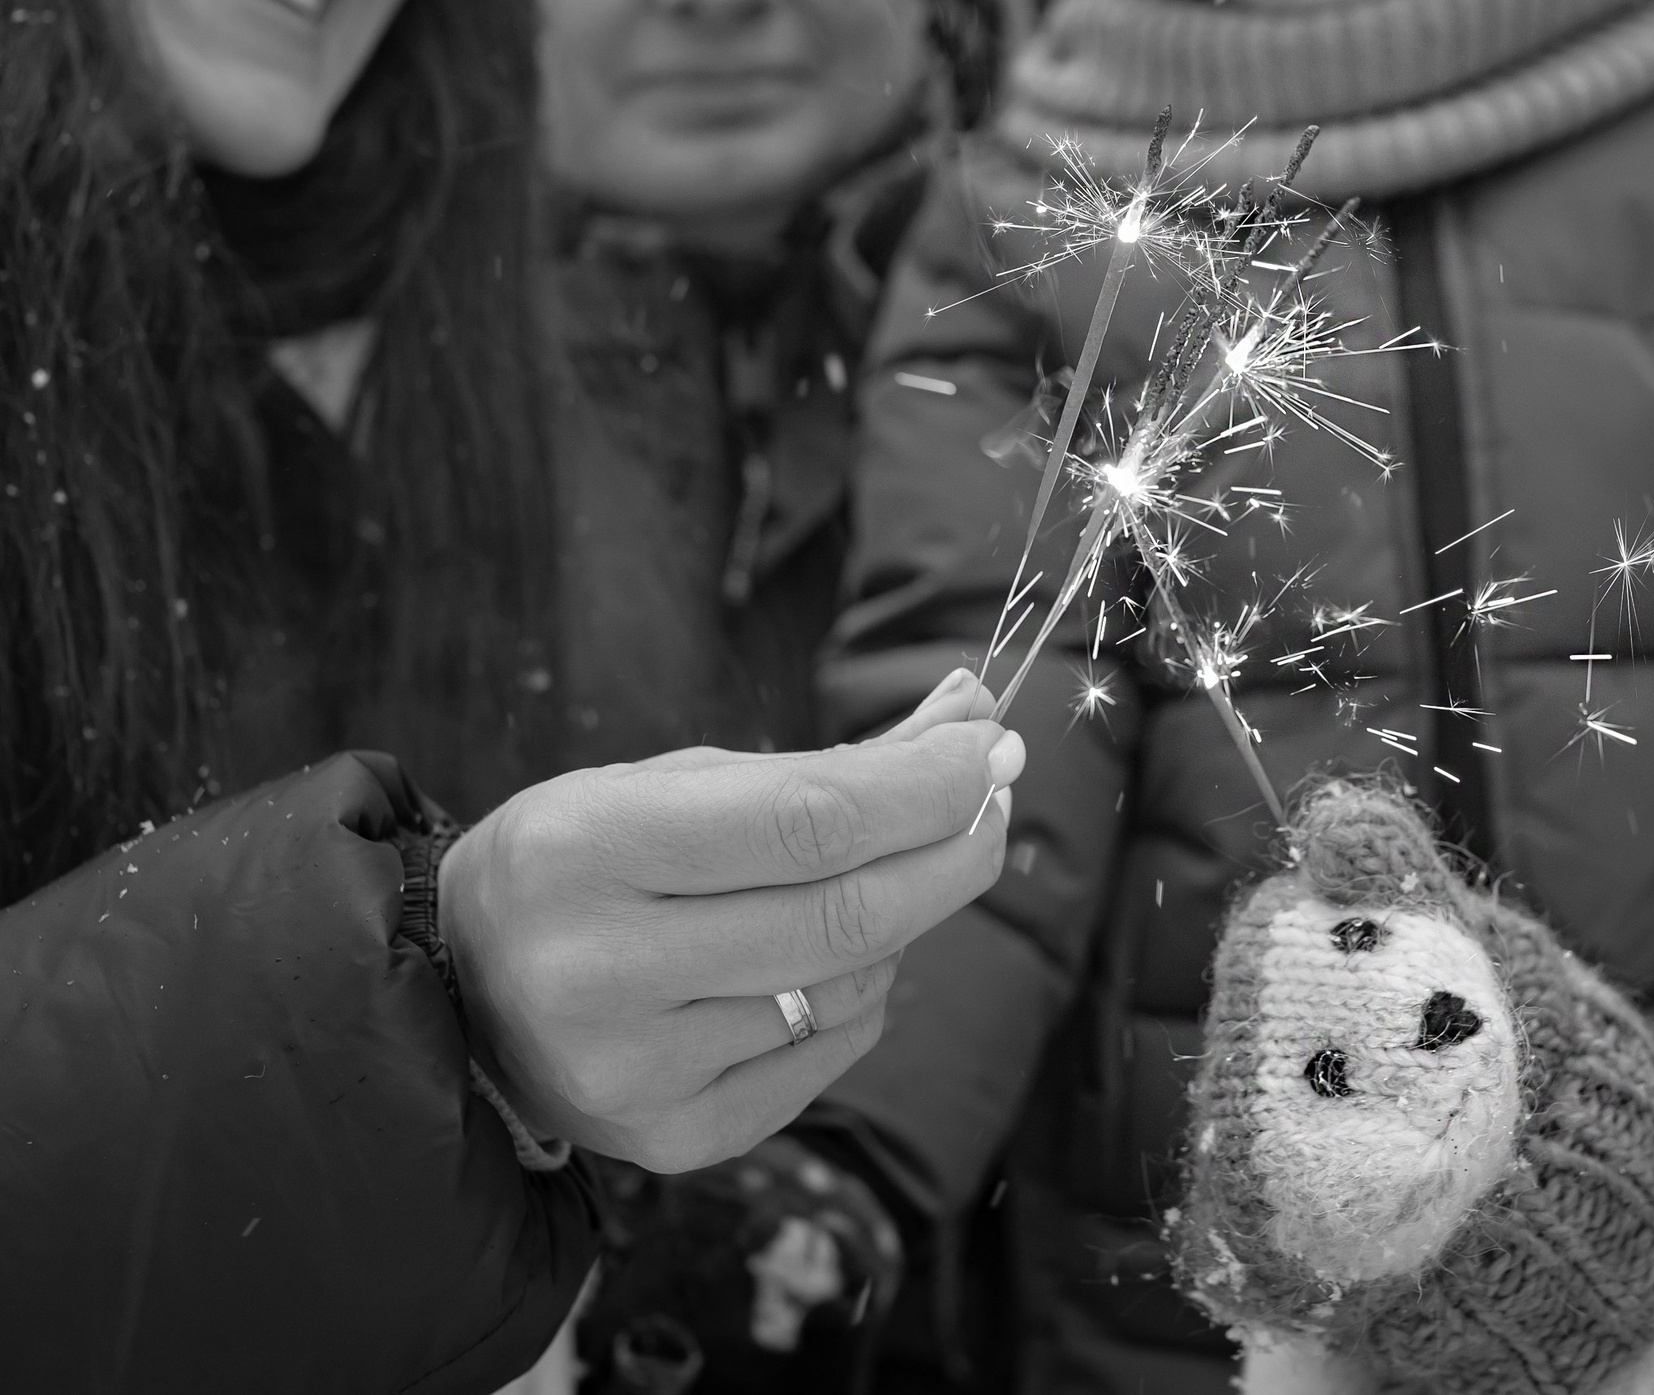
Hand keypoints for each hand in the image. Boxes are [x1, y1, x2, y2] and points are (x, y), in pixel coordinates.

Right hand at [438, 669, 1023, 1170]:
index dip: (927, 786)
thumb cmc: (586, 863)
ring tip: (860, 884)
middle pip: (849, 914)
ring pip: (851, 984)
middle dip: (952, 849)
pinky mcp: (675, 1139)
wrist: (460, 990)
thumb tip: (972, 715)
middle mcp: (600, 970)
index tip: (992, 748)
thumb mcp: (672, 781)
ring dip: (896, 923)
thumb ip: (825, 762)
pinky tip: (814, 965)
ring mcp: (636, 1071)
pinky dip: (859, 995)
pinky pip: (832, 1051)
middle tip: (991, 803)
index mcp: (585, 849)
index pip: (810, 819)